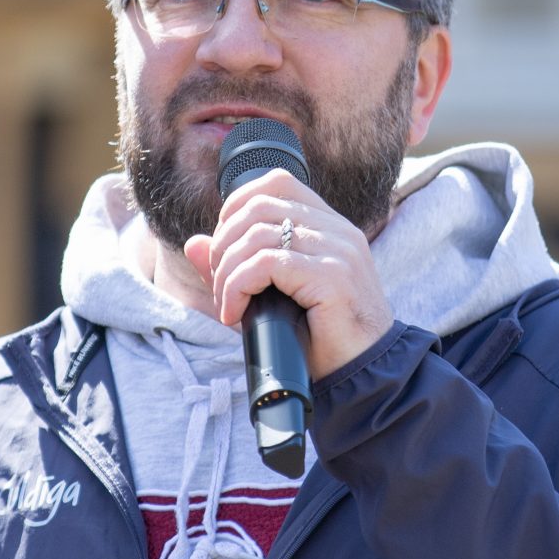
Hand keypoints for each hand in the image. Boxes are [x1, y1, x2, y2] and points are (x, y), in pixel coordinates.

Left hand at [184, 169, 394, 377]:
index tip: (224, 250)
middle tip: (221, 284)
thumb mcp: (273, 298)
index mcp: (331, 226)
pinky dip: (237, 288)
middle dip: (224, 243)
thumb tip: (193, 243)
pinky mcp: (332, 278)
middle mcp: (339, 231)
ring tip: (228, 304)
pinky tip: (235, 314)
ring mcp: (339, 252)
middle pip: (259, 204)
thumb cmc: (320, 339)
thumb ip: (237, 267)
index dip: (236, 207)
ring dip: (227, 271)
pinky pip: (266, 265)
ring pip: (257, 234)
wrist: (365, 377)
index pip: (277, 182)